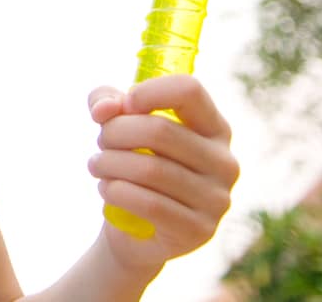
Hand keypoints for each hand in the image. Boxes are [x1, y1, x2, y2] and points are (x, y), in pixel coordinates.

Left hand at [86, 75, 239, 276]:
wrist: (136, 231)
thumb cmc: (133, 163)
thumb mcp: (118, 124)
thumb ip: (107, 101)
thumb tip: (104, 109)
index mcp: (214, 127)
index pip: (189, 90)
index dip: (147, 92)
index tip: (125, 105)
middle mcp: (224, 162)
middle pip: (159, 131)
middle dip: (115, 133)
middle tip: (101, 143)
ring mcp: (217, 199)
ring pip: (150, 169)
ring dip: (109, 164)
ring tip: (97, 165)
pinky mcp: (199, 230)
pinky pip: (149, 203)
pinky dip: (116, 191)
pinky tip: (107, 188)